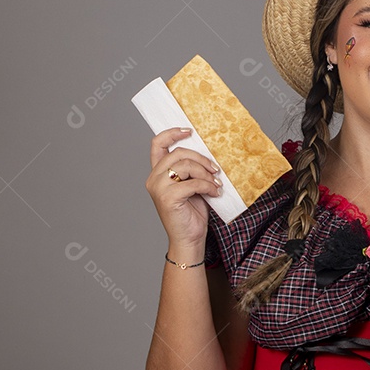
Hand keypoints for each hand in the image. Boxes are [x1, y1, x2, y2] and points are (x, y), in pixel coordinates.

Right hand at [145, 128, 221, 246]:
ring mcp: (159, 188)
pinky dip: (207, 186)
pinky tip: (215, 192)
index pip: (157, 144)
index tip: (189, 131)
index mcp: (157, 173)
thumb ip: (191, 169)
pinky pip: (192, 183)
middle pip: (178, 154)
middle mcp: (154, 178)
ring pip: (186, 166)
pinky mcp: (168, 198)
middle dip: (201, 159)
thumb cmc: (191, 213)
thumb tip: (208, 151)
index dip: (172, 133)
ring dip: (206, 173)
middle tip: (215, 169)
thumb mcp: (191, 185)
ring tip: (216, 183)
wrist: (190, 239)